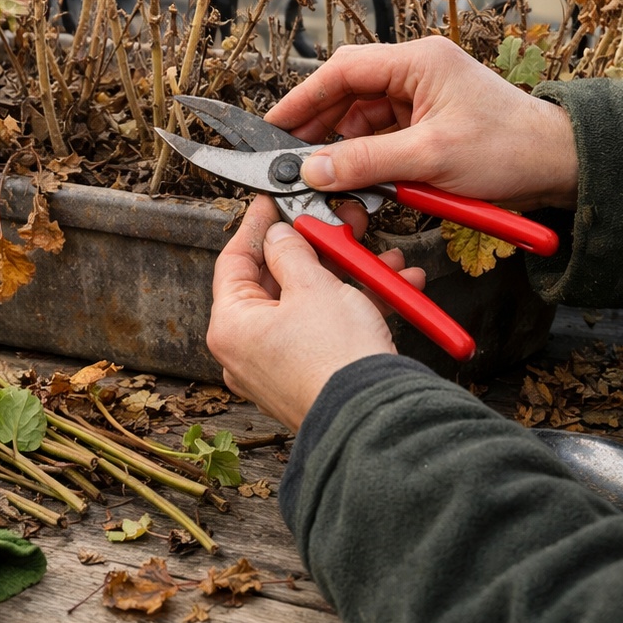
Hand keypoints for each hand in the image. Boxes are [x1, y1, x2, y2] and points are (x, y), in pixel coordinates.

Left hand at [207, 197, 424, 429]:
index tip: (271, 204)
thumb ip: (291, 251)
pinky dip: (354, 307)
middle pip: (274, 282)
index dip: (256, 226)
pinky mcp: (309, 377)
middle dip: (315, 250)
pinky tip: (391, 289)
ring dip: (345, 276)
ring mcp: (277, 367)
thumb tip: (279, 235)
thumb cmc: (335, 360)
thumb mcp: (312, 285)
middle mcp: (246, 351)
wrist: (375, 418)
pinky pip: (326, 331)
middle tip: (334, 226)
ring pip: (307, 305)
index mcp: (231, 326)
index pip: (234, 261)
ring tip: (376, 258)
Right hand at [266, 36, 578, 209]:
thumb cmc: (509, 149)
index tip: (272, 125)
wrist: (561, 166)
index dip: (302, 99)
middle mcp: (417, 73)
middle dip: (318, 130)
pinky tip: (356, 187)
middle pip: (347, 95)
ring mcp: (424, 100)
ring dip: (343, 153)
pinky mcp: (430, 127)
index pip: (342, 70)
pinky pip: (384, 141)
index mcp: (418, 61)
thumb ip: (365, 162)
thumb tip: (312, 169)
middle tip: (289, 159)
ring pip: (362, 122)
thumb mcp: (430, 158)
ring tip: (325, 182)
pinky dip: (368, 164)